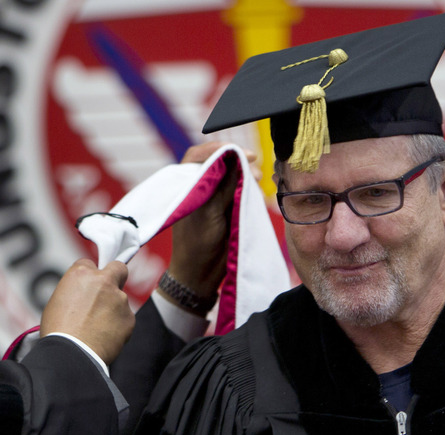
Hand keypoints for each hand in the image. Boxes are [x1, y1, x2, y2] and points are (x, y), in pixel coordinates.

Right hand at [41, 259, 133, 363]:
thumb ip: (77, 290)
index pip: (89, 264)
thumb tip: (85, 293)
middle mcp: (104, 282)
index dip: (89, 275)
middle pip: (118, 268)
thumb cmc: (59, 331)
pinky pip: (125, 318)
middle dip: (115, 276)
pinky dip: (118, 326)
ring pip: (120, 299)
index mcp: (81, 274)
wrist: (71, 354)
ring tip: (96, 328)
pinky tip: (104, 336)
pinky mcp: (129, 317)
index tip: (88, 284)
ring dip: (113, 309)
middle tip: (108, 290)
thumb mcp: (57, 301)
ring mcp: (120, 299)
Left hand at [163, 142, 257, 311]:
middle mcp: (199, 188)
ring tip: (258, 180)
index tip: (239, 152)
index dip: (218, 149)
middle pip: (219, 163)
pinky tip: (258, 192)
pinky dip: (249, 189)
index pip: (198, 155)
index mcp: (186, 186)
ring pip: (231, 176)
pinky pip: (239, 191)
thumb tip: (237, 159)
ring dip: (246, 175)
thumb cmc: (198, 244)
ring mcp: (213, 198)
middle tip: (255, 166)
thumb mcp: (210, 212)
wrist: (201, 274)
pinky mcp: (226, 209)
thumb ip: (223, 186)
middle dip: (238, 162)